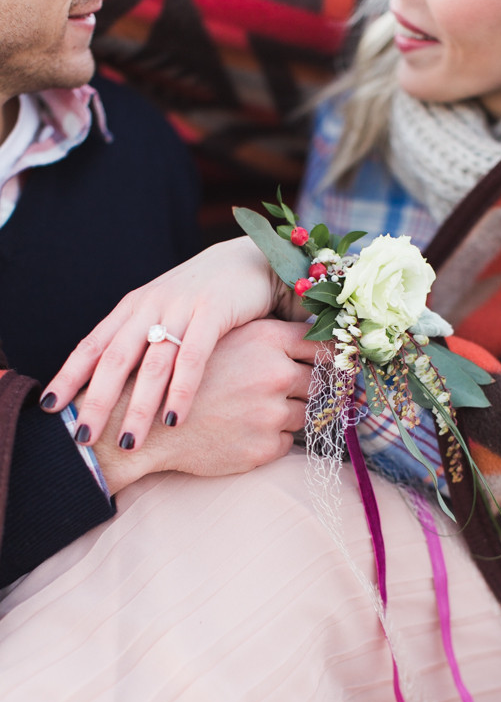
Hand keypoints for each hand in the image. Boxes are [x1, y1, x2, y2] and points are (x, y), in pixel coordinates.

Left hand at [43, 238, 288, 450]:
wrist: (249, 260)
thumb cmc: (204, 298)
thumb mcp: (164, 314)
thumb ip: (141, 342)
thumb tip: (111, 386)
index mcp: (132, 308)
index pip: (92, 345)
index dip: (69, 376)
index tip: (51, 408)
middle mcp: (150, 307)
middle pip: (115, 359)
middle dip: (96, 401)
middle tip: (83, 438)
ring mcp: (181, 308)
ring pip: (152, 364)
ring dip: (138, 407)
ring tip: (128, 442)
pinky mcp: (213, 312)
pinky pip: (193, 357)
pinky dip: (181, 390)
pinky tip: (173, 419)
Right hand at [91, 320, 319, 491]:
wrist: (141, 420)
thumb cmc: (183, 375)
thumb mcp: (222, 340)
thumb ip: (266, 339)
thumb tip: (314, 342)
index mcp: (266, 340)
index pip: (323, 346)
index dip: (332, 356)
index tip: (335, 363)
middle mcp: (274, 374)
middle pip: (321, 382)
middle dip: (312, 387)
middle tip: (298, 389)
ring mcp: (270, 413)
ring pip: (306, 414)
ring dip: (290, 414)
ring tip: (254, 410)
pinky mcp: (263, 447)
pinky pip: (287, 443)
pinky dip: (272, 438)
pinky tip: (242, 431)